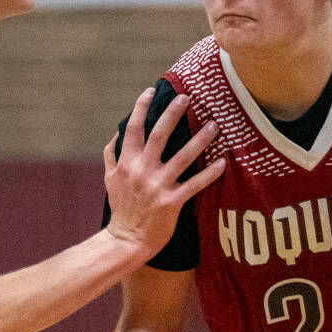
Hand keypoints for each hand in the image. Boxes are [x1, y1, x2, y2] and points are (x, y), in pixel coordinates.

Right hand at [103, 89, 222, 259]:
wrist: (125, 240)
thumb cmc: (120, 209)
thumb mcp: (109, 180)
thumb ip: (111, 156)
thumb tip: (115, 135)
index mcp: (126, 163)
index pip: (133, 129)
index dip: (141, 107)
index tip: (151, 90)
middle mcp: (141, 171)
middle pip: (159, 134)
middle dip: (173, 113)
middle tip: (187, 97)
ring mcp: (157, 186)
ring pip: (182, 156)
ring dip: (200, 139)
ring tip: (214, 125)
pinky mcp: (171, 202)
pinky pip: (194, 184)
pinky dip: (209, 173)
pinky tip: (222, 162)